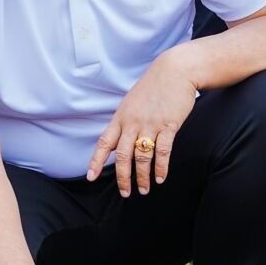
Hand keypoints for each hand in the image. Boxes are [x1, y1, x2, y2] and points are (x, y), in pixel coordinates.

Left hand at [86, 53, 198, 197]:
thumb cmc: (152, 88)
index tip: (90, 177)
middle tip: (125, 193)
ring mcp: (150, 124)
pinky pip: (162, 151)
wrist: (175, 71)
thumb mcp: (131, 103)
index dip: (96, 161)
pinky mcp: (168, 125)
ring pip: (142, 157)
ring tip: (145, 190)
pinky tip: (161, 177)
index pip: (104, 143)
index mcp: (120, 118)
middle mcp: (132, 123)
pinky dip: (161, 167)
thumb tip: (116, 143)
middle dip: (123, 177)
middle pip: (123, 156)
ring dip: (143, 177)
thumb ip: (124, 123)